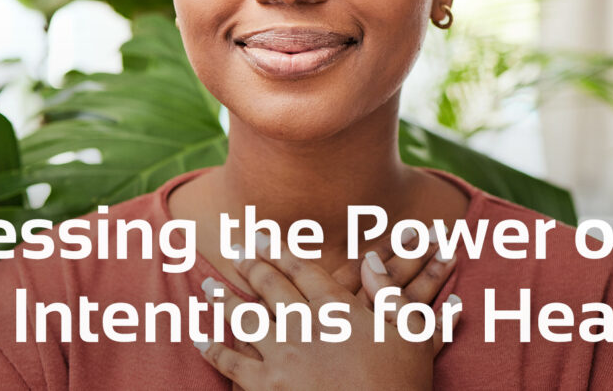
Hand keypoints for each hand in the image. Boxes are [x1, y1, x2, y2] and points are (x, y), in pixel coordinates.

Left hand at [195, 235, 459, 390]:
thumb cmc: (401, 386)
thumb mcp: (412, 335)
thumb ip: (391, 294)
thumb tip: (371, 258)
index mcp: (337, 309)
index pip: (302, 269)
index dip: (279, 250)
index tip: (261, 236)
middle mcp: (304, 324)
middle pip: (269, 285)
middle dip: (250, 264)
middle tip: (235, 249)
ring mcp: (282, 355)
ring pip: (244, 316)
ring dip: (224, 298)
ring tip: (209, 284)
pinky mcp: (265, 385)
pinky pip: (230, 361)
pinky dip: (212, 349)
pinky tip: (200, 338)